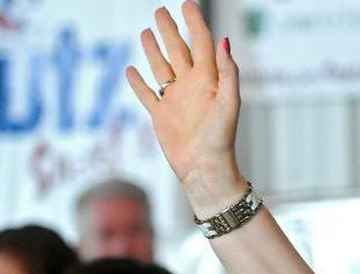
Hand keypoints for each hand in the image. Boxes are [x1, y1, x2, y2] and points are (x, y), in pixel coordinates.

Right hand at [127, 1, 245, 214]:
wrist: (206, 171)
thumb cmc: (221, 140)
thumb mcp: (229, 103)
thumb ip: (228, 72)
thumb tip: (223, 40)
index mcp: (208, 81)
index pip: (201, 44)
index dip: (195, 23)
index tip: (188, 3)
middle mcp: (191, 87)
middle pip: (179, 50)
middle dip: (170, 30)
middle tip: (161, 10)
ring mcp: (175, 101)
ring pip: (161, 67)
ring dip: (154, 49)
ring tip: (146, 31)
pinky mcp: (161, 117)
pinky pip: (147, 94)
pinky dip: (138, 82)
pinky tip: (131, 70)